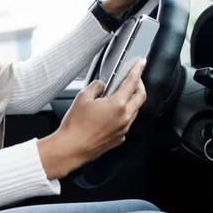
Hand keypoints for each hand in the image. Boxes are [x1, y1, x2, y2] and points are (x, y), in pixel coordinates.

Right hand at [37, 58, 146, 179]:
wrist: (71, 148)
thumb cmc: (75, 125)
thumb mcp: (83, 97)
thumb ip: (97, 86)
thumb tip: (102, 85)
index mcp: (117, 105)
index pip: (132, 83)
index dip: (137, 70)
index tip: (141, 63)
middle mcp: (125, 117)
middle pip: (141, 97)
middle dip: (139, 84)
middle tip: (134, 77)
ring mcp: (123, 129)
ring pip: (135, 110)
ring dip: (132, 100)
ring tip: (122, 94)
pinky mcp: (119, 138)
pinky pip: (127, 122)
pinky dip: (125, 113)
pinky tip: (113, 112)